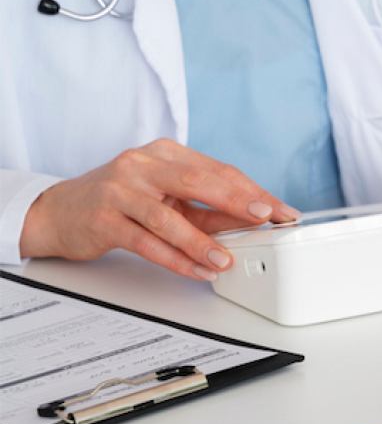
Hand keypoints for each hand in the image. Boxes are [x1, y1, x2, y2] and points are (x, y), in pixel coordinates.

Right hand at [19, 139, 297, 280]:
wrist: (59, 212)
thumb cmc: (120, 201)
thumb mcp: (166, 196)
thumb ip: (205, 208)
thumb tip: (250, 222)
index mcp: (165, 153)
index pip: (218, 171)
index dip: (252, 191)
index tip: (280, 209)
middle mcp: (143, 166)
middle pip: (199, 182)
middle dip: (237, 202)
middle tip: (266, 219)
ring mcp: (121, 191)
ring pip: (170, 218)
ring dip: (203, 242)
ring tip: (227, 260)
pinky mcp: (104, 220)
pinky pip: (147, 242)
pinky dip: (175, 259)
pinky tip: (197, 270)